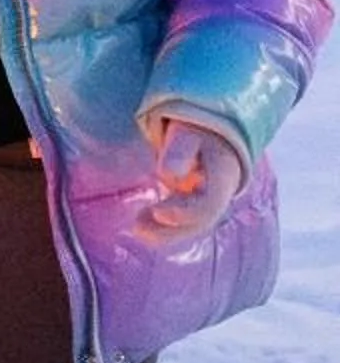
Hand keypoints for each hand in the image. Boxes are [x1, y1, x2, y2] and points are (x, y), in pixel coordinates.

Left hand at [138, 119, 246, 242]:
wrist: (211, 133)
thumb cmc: (197, 130)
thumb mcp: (189, 134)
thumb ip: (180, 151)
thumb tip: (169, 173)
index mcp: (224, 176)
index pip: (209, 203)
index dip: (185, 212)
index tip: (158, 211)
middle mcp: (221, 195)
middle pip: (201, 221)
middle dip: (172, 230)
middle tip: (139, 229)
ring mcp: (212, 202)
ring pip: (193, 226)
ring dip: (167, 232)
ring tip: (138, 228)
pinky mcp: (198, 205)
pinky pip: (185, 222)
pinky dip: (166, 228)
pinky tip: (143, 225)